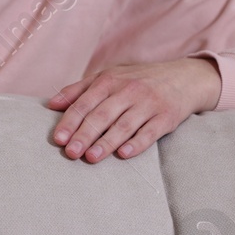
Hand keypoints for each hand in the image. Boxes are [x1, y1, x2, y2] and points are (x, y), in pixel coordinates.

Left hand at [43, 57, 220, 162]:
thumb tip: (51, 104)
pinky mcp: (166, 117)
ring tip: (91, 158)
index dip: (70, 121)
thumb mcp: (109, 76)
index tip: (58, 139)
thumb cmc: (138, 80)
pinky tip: (124, 154)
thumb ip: (79, 89)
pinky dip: (137, 143)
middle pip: (102, 115)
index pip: (85, 102)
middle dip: (85, 134)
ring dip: (107, 142)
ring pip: (124, 125)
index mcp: (111, 80)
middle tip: (71, 153)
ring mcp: (149, 103)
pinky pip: (150, 132)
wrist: (184, 78)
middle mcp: (129, 90)